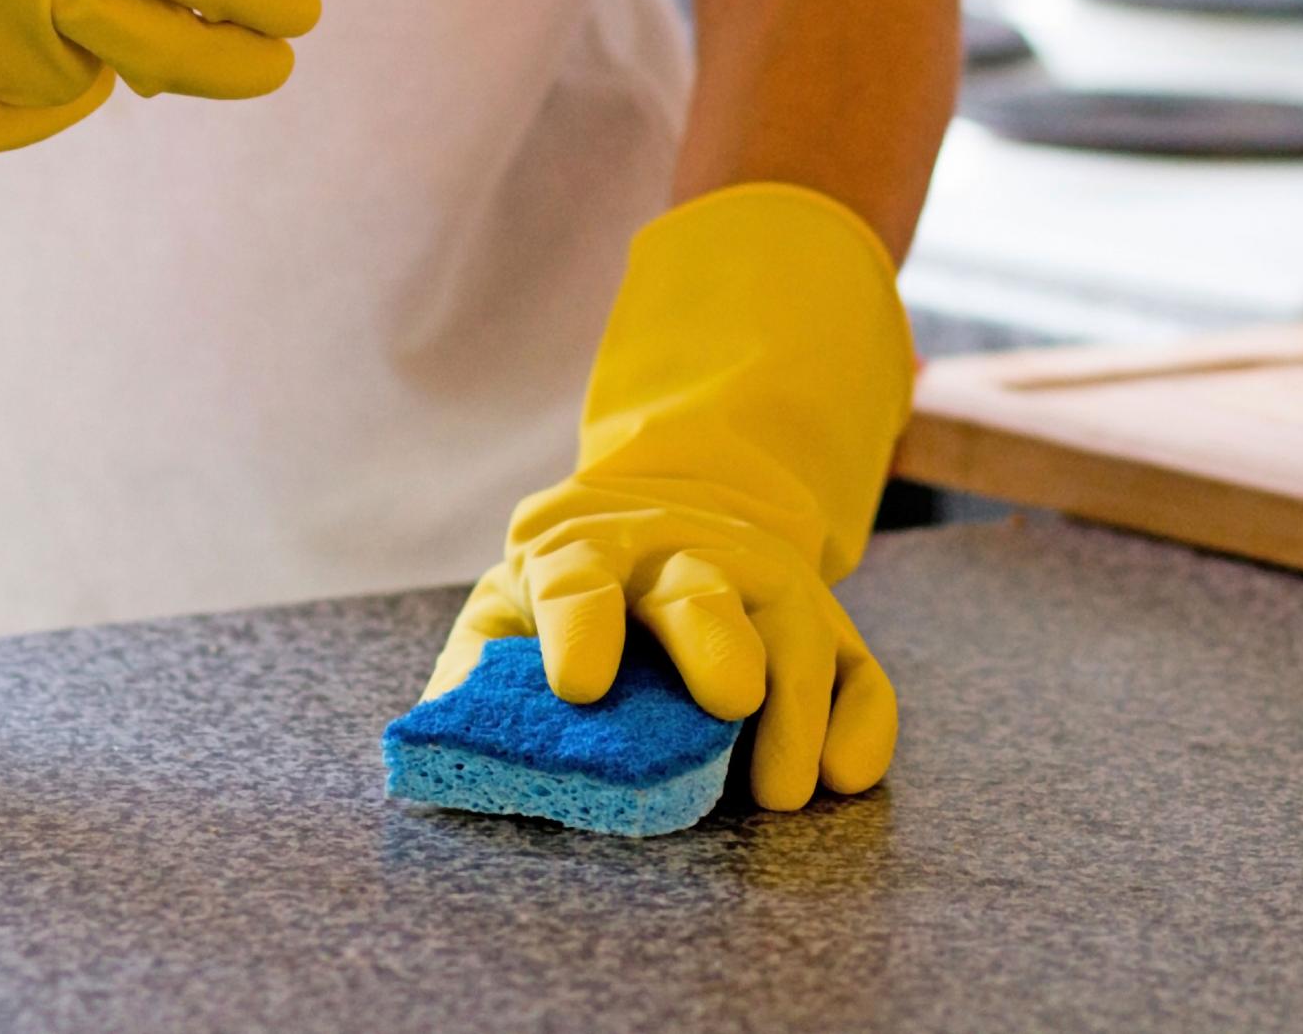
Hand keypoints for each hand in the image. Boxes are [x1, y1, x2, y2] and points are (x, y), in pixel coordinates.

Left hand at [426, 184, 912, 809]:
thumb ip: (476, 675)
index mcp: (583, 551)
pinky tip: (847, 775)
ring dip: (795, 708)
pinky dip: (861, 720)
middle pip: (700, 587)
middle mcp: (678, 557)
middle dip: (714, 638)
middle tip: (729, 700)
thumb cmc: (569, 590)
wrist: (666, 511)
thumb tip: (441, 748)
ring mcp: (761, 583)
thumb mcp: (507, 611)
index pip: (575, 578)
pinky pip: (858, 667)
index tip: (578, 685)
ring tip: (782, 791)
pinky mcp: (824, 623)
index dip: (578, 625)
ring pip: (792, 630)